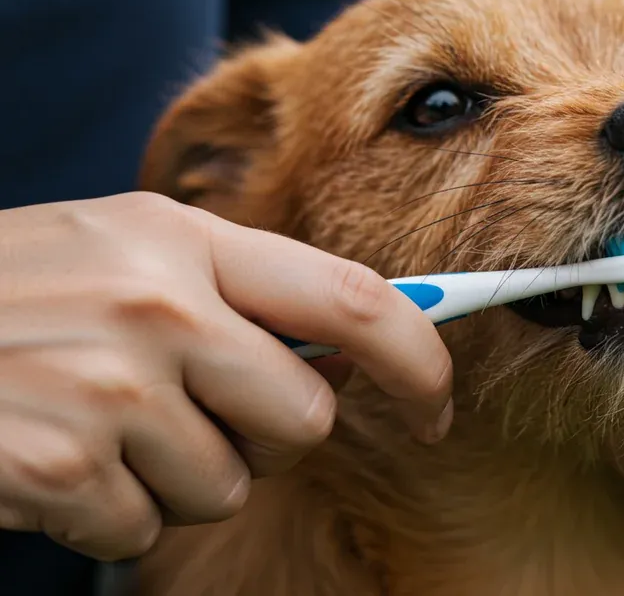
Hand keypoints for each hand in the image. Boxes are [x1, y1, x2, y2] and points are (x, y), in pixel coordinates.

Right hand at [0, 192, 452, 559]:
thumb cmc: (15, 295)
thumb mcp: (123, 252)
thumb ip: (234, 290)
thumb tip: (352, 352)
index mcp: (182, 239)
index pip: (352, 299)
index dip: (420, 357)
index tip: (438, 402)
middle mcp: (157, 304)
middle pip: (304, 417)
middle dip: (268, 439)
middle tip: (193, 416)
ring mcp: (109, 385)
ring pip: (229, 485)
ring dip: (178, 478)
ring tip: (102, 427)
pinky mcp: (61, 464)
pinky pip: (145, 526)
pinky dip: (109, 513)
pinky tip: (56, 460)